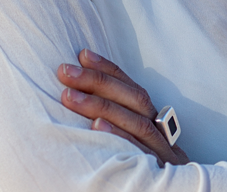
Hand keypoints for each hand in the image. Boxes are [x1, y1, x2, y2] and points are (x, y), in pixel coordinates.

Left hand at [58, 48, 189, 166]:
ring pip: (134, 122)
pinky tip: (95, 126)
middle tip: (65, 71)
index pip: (132, 87)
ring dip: (99, 105)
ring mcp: (160, 151)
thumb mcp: (138, 145)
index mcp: (155, 121)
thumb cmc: (148, 170)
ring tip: (69, 95)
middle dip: (98, 81)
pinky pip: (137, 151)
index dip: (108, 68)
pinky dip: (117, 135)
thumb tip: (86, 103)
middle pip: (133, 98)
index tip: (82, 54)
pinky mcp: (158, 172)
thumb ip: (122, 121)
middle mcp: (160, 131)